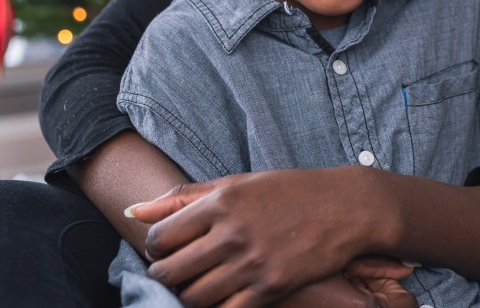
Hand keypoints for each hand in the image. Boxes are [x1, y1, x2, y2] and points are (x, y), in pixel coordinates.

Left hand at [126, 167, 394, 307]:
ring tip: (203, 283)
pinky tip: (225, 296)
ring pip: (194, 297)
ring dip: (190, 295)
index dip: (156, 249)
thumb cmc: (290, 191)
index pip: (161, 238)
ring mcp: (252, 262)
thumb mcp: (237, 184)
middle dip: (166, 276)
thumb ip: (183, 198)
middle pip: (171, 271)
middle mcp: (232, 232)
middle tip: (178, 272)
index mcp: (221, 201)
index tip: (168, 250)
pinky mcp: (271, 287)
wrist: (347, 207)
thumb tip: (132, 210)